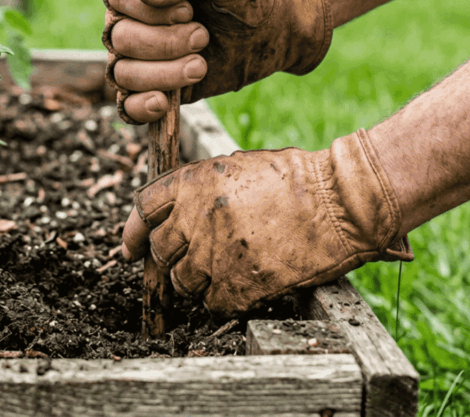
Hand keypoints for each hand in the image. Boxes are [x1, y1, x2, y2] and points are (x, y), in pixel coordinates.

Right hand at [102, 0, 332, 123]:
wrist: (274, 25)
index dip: (149, 11)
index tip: (189, 10)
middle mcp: (130, 17)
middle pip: (120, 39)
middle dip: (163, 44)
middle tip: (203, 37)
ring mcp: (139, 54)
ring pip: (123, 74)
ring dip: (163, 74)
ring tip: (200, 66)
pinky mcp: (153, 86)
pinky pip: (127, 105)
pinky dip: (140, 108)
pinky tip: (163, 103)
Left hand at [121, 130, 412, 316]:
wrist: (339, 201)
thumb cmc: (295, 179)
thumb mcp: (237, 165)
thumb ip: (200, 187)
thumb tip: (174, 214)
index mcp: (193, 182)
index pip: (144, 210)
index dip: (133, 232)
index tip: (130, 249)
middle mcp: (195, 217)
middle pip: (161, 252)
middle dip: (171, 259)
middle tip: (192, 261)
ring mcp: (215, 254)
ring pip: (184, 283)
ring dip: (198, 282)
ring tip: (227, 270)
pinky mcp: (238, 285)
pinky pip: (214, 304)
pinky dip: (225, 300)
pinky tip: (246, 285)